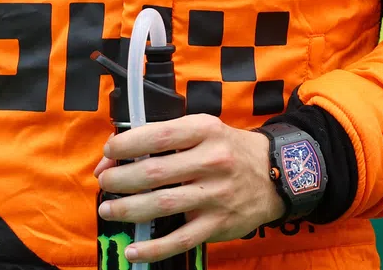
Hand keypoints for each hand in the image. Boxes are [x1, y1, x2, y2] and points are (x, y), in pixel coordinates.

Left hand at [95, 114, 284, 262]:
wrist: (277, 174)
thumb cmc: (230, 150)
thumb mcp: (206, 131)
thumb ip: (167, 139)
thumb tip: (118, 155)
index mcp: (206, 131)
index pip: (160, 135)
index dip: (128, 144)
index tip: (109, 152)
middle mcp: (212, 161)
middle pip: (154, 172)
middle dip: (120, 179)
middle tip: (105, 183)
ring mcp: (216, 195)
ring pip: (162, 204)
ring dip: (127, 210)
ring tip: (108, 211)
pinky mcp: (218, 224)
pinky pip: (180, 239)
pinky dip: (153, 248)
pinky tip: (133, 250)